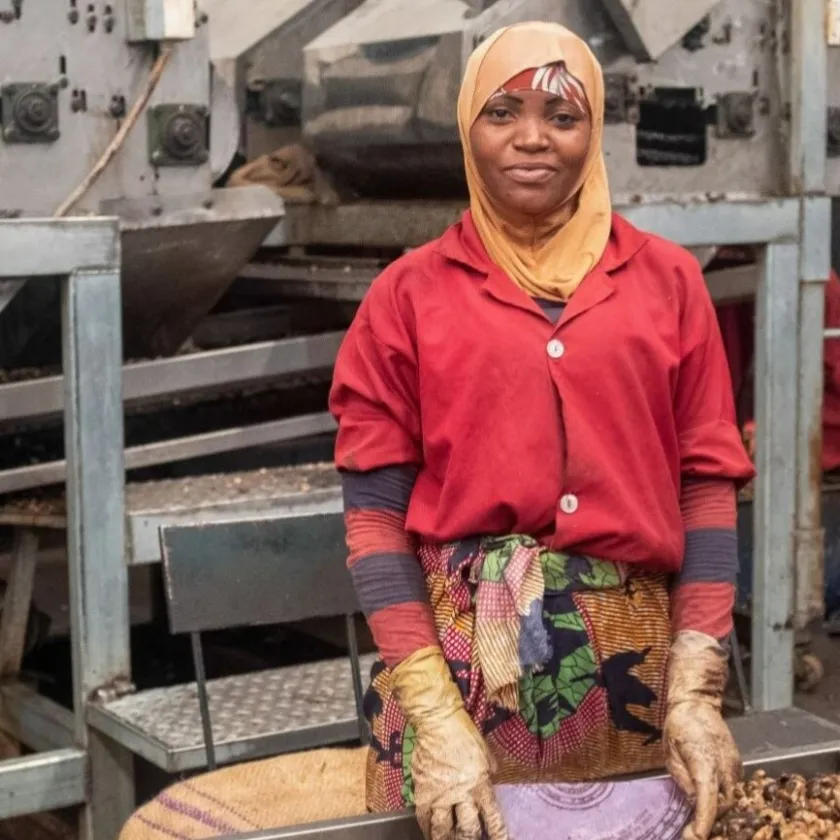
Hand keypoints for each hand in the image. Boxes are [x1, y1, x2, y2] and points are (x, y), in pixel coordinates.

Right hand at [391, 647, 507, 839]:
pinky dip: (425, 827)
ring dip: (445, 839)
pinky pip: (423, 816)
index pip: (492, 819)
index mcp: (480, 784)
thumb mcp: (484, 750)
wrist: (437, 720)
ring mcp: (439, 794)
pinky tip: (428, 831)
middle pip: (466, 830)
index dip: (496, 835)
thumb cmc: (464, 732)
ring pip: (442, 829)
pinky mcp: (422, 789)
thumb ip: (488, 768)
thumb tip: (491, 776)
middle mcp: (461, 794)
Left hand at [663, 631, 742, 839]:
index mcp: (705, 762)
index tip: (696, 836)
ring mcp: (735, 766)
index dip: (704, 822)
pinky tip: (710, 802)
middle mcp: (725, 766)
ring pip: (731, 799)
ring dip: (718, 811)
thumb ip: (682, 778)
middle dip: (711, 821)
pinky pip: (733, 789)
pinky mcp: (738, 765)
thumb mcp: (670, 752)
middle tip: (693, 831)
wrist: (698, 703)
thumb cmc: (679, 725)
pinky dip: (723, 798)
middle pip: (724, 805)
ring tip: (702, 820)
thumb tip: (693, 800)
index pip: (708, 800)